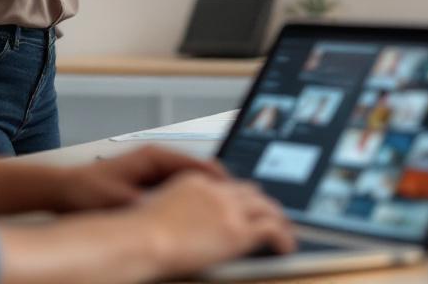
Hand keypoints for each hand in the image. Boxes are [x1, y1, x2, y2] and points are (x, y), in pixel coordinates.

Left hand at [53, 145, 225, 211]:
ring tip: (221, 214)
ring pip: (190, 181)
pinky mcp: (149, 181)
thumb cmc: (87, 191)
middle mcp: (157, 159)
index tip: (233, 194)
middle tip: (234, 207)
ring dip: (205, 195)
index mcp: (154, 156)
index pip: (197, 163)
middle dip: (217, 189)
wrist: (65, 190)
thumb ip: (148, 205)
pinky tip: (197, 217)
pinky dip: (190, 200)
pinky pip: (179, 188)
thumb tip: (173, 213)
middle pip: (199, 171)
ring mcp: (154, 169)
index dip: (218, 180)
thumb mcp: (120, 201)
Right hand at [132, 171, 295, 276]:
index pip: (228, 185)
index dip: (242, 196)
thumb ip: (177, 209)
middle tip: (273, 216)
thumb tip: (183, 223)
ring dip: (278, 219)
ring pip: (266, 207)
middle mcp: (216, 191)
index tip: (248, 204)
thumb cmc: (140, 232)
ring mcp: (229, 209)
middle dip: (264, 204)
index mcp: (196, 181)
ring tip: (286, 232)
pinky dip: (284, 237)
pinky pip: (272, 229)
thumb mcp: (158, 209)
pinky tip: (286, 247)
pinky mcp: (238, 230)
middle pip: (251, 192)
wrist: (143, 239)